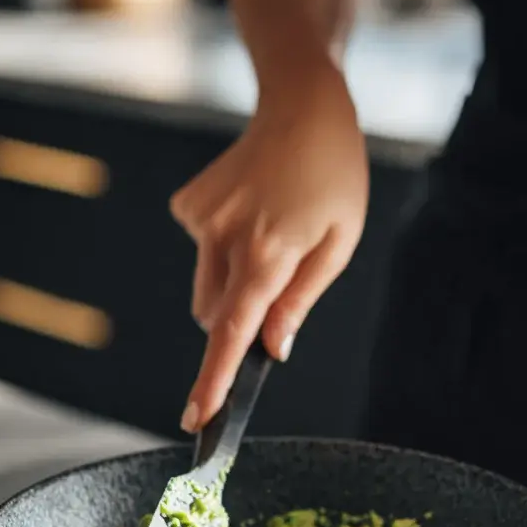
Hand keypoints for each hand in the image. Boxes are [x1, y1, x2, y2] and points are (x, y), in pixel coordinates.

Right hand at [170, 64, 368, 430]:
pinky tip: (249, 211)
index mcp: (270, 252)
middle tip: (277, 279)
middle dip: (238, 319)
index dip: (214, 381)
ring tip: (268, 233)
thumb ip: (299, 301)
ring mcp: (201, 220)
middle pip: (215, 317)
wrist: (301, 107)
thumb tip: (271, 348)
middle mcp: (226, 237)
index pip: (233, 331)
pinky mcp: (187, 206)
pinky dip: (221, 248)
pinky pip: (200, 253)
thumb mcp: (338, 243)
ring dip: (232, 283)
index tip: (198, 419)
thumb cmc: (333, 177)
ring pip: (206, 288)